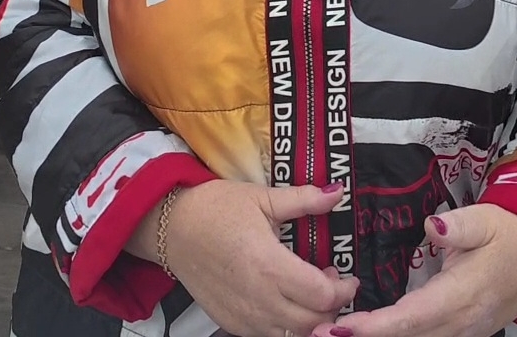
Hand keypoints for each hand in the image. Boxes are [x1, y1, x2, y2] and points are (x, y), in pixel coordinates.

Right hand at [139, 181, 359, 336]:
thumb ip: (303, 200)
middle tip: (330, 284)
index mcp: (269, 264)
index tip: (345, 276)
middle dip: (331, 307)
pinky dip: (285, 327)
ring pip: (292, 335)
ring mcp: (243, 315)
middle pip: (313, 322)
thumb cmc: (215, 209)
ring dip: (310, 321)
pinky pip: (268, 336)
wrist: (171, 227)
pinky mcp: (230, 322)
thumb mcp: (261, 197)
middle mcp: (258, 297)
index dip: (343, 289)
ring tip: (308, 295)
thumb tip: (337, 193)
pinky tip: (284, 304)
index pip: (322, 295)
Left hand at [311, 204, 516, 336]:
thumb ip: (457, 226)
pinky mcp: (462, 332)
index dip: (375, 327)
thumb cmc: (511, 234)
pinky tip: (367, 331)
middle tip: (318, 333)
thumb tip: (430, 228)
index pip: (411, 317)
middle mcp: (462, 322)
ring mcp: (463, 332)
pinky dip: (396, 336)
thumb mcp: (486, 219)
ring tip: (334, 333)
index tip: (341, 328)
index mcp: (463, 294)